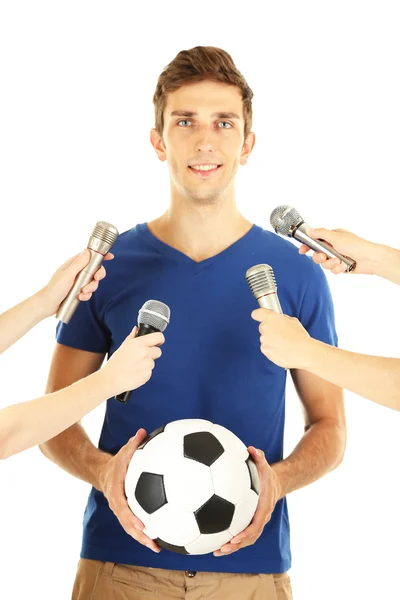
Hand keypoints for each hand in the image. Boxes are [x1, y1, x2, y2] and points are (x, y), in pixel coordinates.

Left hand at [38, 249, 113, 315]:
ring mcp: (79, 281)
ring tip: (82, 293)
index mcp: (74, 264)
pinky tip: (80, 297)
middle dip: (97, 276)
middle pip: (95, 270)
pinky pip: (89, 291)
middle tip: (96, 279)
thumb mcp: (68, 275)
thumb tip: (88, 252)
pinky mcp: (79, 290)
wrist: (48, 304)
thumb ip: (79, 264)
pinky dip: (86, 295)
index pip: (89, 256)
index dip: (100, 256)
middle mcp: (77, 271)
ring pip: (93, 282)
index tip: (110, 257)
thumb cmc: (54, 288)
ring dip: (91, 288)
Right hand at [98, 430, 160, 552]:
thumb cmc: (117, 462)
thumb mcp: (123, 452)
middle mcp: (117, 504)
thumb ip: (133, 443)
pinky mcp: (127, 513)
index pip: (122, 507)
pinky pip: (135, 525)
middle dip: (139, 535)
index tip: (143, 525)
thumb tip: (142, 432)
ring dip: (143, 539)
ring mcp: (121, 511)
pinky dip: (145, 533)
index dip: (131, 517)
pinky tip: (162, 538)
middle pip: (126, 524)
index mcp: (116, 491)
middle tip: (153, 543)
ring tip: (158, 548)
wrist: (103, 473)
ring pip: (130, 529)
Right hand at [102, 327, 164, 395]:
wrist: (111, 379)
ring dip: (146, 364)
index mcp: (139, 344)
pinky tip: (135, 372)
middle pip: (158, 351)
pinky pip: (149, 372)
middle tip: (140, 357)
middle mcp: (144, 353)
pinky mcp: (147, 375)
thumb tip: (136, 329)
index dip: (159, 339)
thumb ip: (132, 336)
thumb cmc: (115, 363)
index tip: (158, 342)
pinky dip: (144, 373)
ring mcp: (147, 365)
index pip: (158, 337)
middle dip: (152, 354)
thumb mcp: (123, 346)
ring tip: (135, 366)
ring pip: (153, 363)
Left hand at [213, 446, 280, 556]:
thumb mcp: (265, 464)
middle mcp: (260, 518)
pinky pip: (241, 534)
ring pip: (245, 540)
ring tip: (215, 551)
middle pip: (249, 538)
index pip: (255, 525)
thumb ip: (259, 457)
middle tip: (221, 548)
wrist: (276, 483)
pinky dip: (230, 539)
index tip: (234, 538)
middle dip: (236, 545)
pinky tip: (214, 540)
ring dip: (232, 547)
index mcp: (263, 508)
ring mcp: (255, 522)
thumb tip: (250, 448)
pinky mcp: (249, 521)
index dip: (245, 534)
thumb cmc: (267, 474)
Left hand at [251, 308, 311, 369]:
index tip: (260, 316)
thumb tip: (280, 320)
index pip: (257, 313)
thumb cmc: (299, 337)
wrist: (303, 353)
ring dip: (271, 340)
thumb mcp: (293, 321)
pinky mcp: (265, 350)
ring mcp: (264, 340)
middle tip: (280, 333)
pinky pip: (266, 348)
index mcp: (271, 318)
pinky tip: (282, 349)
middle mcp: (265, 328)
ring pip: (265, 338)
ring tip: (284, 343)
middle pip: (262, 327)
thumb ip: (283, 319)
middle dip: (269, 329)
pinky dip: (272, 349)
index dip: (259, 315)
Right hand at [299, 227, 375, 274]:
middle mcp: (334, 247)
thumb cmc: (356, 245)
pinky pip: (332, 270)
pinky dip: (337, 269)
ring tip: (339, 261)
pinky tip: (344, 266)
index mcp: (332, 237)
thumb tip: (310, 230)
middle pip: (317, 254)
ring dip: (330, 264)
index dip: (307, 246)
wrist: (370, 259)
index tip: (302, 250)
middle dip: (319, 257)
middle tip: (324, 256)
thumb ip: (321, 234)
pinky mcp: (340, 266)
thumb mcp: (336, 237)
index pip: (315, 240)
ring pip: (324, 264)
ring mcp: (337, 257)